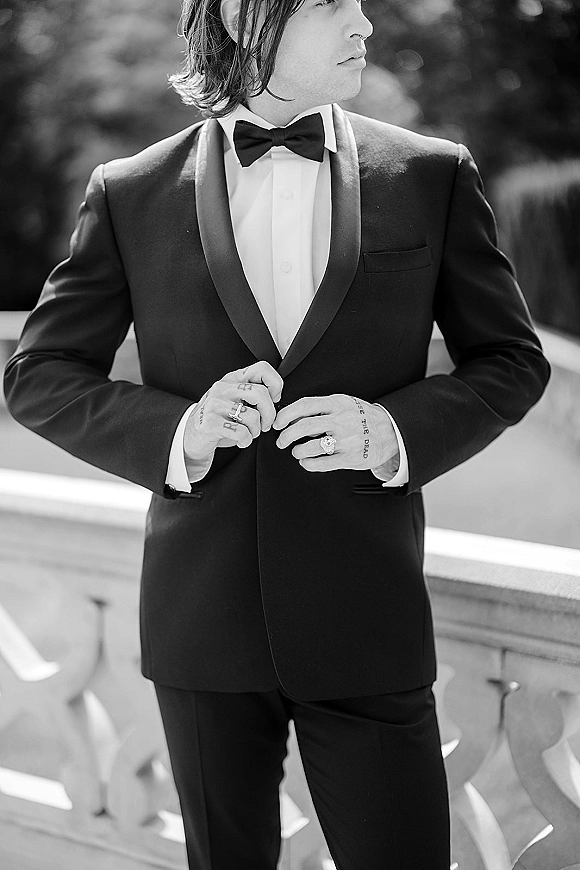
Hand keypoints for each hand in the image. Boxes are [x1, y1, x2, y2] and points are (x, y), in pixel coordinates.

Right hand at [184, 361, 282, 460]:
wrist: (191, 437)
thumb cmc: (219, 419)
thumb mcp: (235, 401)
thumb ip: (253, 394)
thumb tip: (277, 397)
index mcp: (232, 379)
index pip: (262, 368)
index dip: (275, 384)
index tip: (274, 399)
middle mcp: (223, 388)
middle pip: (261, 393)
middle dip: (270, 414)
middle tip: (266, 425)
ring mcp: (214, 404)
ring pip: (253, 416)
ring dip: (256, 431)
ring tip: (249, 433)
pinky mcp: (210, 423)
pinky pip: (241, 432)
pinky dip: (246, 441)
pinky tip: (240, 440)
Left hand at [273, 394, 398, 472]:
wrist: (391, 431)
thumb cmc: (362, 417)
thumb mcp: (343, 403)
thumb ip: (320, 407)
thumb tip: (291, 415)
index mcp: (337, 404)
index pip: (305, 405)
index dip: (286, 415)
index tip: (277, 423)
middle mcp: (341, 421)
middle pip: (304, 426)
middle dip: (286, 436)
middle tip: (281, 441)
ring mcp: (346, 440)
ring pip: (311, 447)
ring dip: (298, 451)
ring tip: (297, 451)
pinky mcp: (350, 458)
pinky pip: (323, 464)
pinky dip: (309, 464)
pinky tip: (306, 461)